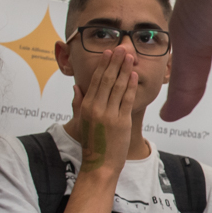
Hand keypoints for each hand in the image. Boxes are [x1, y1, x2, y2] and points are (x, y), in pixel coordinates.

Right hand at [70, 49, 136, 174]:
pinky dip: (131, 86)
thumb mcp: (80, 122)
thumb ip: (78, 103)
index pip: (96, 80)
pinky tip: (134, 75)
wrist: (100, 165)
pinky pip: (127, 100)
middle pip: (108, 80)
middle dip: (116, 62)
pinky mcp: (122, 122)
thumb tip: (76, 86)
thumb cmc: (92, 144)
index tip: (109, 52)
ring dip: (125, 70)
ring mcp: (110, 115)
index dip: (104, 65)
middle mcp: (97, 108)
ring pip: (118, 87)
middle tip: (122, 48)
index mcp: (87, 106)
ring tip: (130, 57)